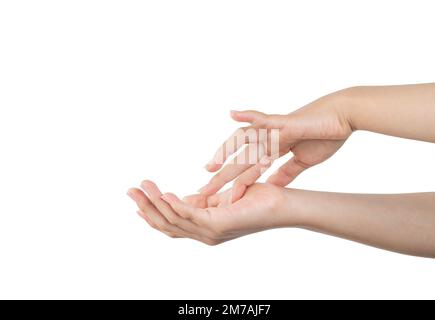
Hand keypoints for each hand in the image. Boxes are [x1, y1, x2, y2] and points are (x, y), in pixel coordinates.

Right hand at [127, 180, 286, 244]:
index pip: (171, 225)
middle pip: (166, 225)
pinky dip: (175, 204)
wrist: (282, 204)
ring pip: (173, 220)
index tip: (137, 200)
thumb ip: (203, 200)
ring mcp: (211, 232)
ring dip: (155, 203)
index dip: (152, 214)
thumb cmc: (257, 199)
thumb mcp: (222, 198)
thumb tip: (184, 196)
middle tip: (130, 190)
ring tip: (142, 185)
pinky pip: (190, 215)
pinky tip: (164, 193)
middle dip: (146, 207)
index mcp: (205, 228)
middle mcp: (205, 235)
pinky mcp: (219, 224)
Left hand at [199, 89, 353, 197]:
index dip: (233, 181)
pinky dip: (249, 116)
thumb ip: (286, 172)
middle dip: (222, 175)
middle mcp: (269, 139)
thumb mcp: (303, 161)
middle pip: (241, 158)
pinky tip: (233, 114)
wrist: (344, 117)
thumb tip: (272, 186)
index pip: (248, 167)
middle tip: (203, 190)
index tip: (217, 196)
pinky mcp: (285, 122)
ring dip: (227, 154)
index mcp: (273, 149)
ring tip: (211, 167)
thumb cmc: (326, 136)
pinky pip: (264, 119)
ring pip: (245, 142)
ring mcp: (274, 130)